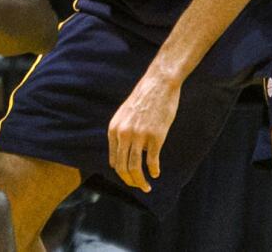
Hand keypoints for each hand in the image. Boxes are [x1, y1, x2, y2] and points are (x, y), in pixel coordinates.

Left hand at [108, 74, 180, 192]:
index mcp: (114, 129)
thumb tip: (120, 155)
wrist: (158, 85)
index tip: (129, 178)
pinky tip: (156, 174)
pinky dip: (153, 170)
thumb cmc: (143, 99)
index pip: (114, 160)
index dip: (121, 173)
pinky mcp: (155, 136)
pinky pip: (152, 160)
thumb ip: (121, 133)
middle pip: (123, 167)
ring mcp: (139, 136)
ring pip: (135, 167)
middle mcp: (123, 134)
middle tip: (138, 187)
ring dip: (140, 181)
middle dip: (130, 181)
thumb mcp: (124, 115)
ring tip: (146, 187)